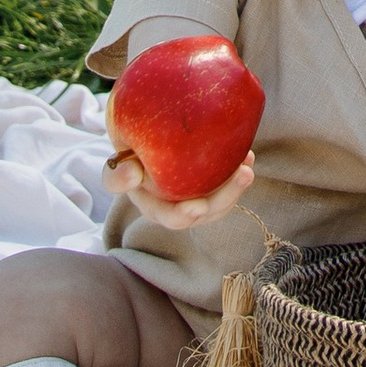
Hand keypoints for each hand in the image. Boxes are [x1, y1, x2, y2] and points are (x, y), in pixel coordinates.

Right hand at [105, 137, 256, 228]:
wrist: (140, 151)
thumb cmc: (127, 158)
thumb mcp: (117, 165)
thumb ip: (118, 174)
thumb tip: (131, 173)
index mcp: (152, 207)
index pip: (165, 215)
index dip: (181, 215)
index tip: (197, 207)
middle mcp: (176, 211)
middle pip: (202, 213)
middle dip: (224, 197)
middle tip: (244, 175)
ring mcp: (194, 202)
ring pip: (219, 204)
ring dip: (237, 187)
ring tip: (248, 167)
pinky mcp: (209, 191)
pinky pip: (226, 188)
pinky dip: (237, 176)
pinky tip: (247, 157)